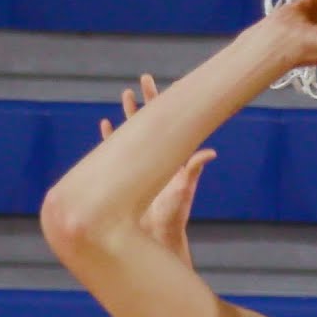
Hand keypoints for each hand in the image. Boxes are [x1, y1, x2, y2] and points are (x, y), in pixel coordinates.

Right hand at [99, 74, 214, 261]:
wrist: (156, 237)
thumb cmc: (172, 215)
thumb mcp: (183, 189)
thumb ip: (193, 169)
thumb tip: (210, 152)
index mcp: (174, 157)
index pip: (170, 124)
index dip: (166, 104)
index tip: (170, 84)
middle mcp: (159, 157)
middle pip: (151, 122)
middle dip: (147, 101)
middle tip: (142, 80)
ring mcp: (142, 165)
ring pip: (134, 133)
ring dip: (129, 115)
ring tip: (125, 94)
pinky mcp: (127, 175)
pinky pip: (116, 151)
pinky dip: (111, 138)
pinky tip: (106, 124)